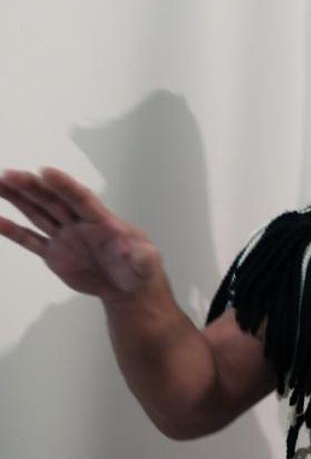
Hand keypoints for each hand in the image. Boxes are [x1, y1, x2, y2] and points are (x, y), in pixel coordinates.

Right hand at [0, 168, 163, 300]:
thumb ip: (143, 258)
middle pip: (53, 201)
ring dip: (17, 199)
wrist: (126, 286)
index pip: (81, 199)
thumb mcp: (146, 264)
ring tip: (0, 182)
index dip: (65, 186)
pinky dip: (13, 231)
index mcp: (102, 220)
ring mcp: (65, 236)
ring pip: (37, 214)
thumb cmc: (139, 268)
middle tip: (10, 174)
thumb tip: (141, 254)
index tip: (46, 171)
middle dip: (32, 187)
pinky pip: (30, 240)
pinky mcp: (54, 253)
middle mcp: (80, 223)